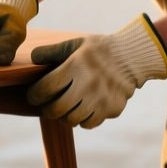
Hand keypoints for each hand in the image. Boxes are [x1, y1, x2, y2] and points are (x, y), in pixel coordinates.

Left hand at [26, 15, 166, 128]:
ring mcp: (101, 99)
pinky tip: (82, 111)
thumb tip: (33, 57)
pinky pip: (89, 123)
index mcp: (76, 66)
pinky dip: (82, 120)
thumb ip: (53, 51)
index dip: (34, 95)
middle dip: (47, 110)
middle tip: (47, 107)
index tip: (33, 96)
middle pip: (57, 109)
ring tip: (64, 110)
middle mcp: (88, 84)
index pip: (46, 87)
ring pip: (72, 120)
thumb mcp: (76, 44)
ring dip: (64, 117)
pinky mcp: (112, 108)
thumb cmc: (100, 50)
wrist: (133, 57)